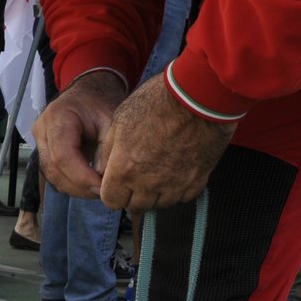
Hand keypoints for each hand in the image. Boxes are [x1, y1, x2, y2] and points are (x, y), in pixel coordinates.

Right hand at [34, 70, 126, 198]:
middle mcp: (41, 130)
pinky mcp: (42, 152)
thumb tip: (102, 182)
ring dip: (75, 188)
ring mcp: (38, 142)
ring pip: (52, 176)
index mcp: (57, 117)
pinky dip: (71, 183)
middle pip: (54, 170)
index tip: (102, 188)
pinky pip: (53, 174)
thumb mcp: (110, 121)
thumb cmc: (100, 103)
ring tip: (97, 190)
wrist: (87, 94)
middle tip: (103, 193)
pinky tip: (88, 184)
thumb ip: (106, 151)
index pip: (62, 156)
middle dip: (79, 186)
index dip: (81, 176)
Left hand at [93, 75, 235, 211]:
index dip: (113, 192)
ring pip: (159, 205)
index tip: (118, 182)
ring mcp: (174, 185)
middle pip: (135, 206)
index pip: (111, 201)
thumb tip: (101, 170)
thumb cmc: (157, 101)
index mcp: (124, 171)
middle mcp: (148, 184)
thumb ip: (107, 152)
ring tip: (158, 173)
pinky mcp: (197, 180)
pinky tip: (177, 172)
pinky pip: (183, 197)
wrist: (199, 94)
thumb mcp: (120, 121)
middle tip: (138, 177)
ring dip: (155, 194)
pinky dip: (178, 189)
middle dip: (133, 195)